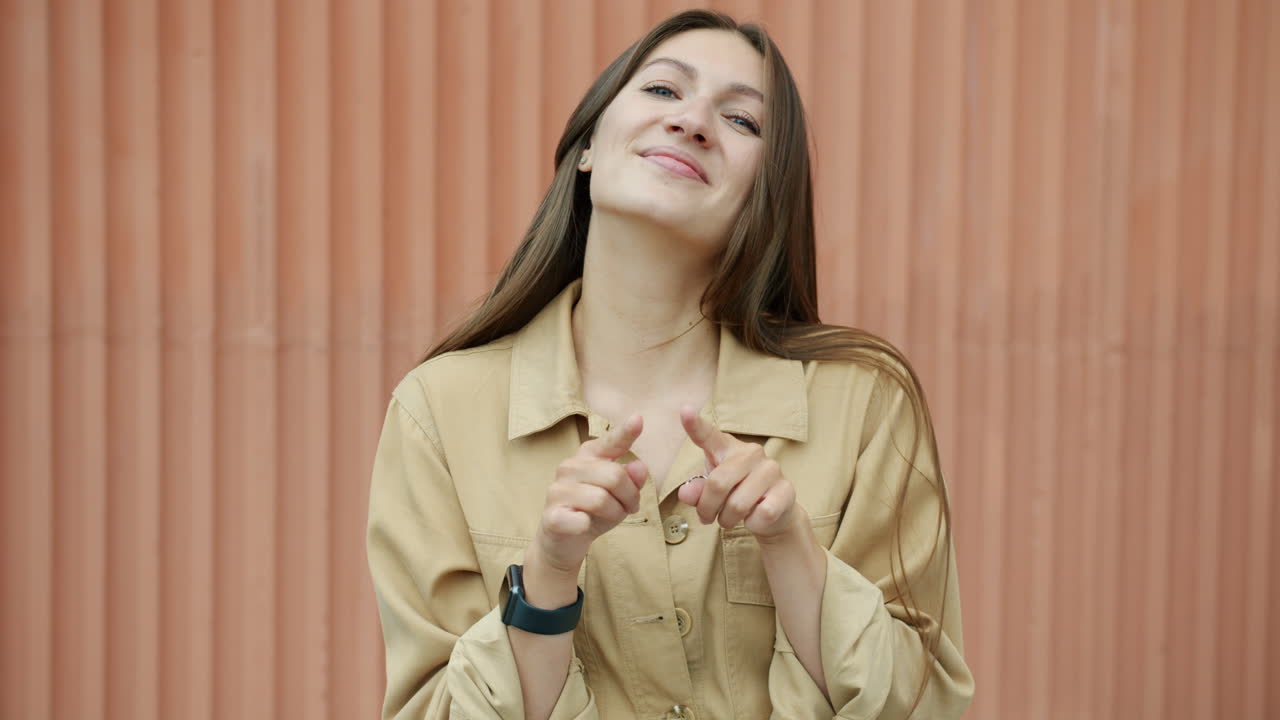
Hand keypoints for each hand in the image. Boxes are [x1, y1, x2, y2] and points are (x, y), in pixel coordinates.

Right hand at [532, 414, 648, 574]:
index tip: (638, 419)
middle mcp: (569, 467)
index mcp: (587, 457)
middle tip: (629, 508)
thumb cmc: (594, 512)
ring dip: (615, 514)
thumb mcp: (619, 495)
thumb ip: (631, 479)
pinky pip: (581, 519)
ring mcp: (558, 490)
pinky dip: (589, 526)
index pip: (609, 442)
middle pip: (615, 476)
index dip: (625, 433)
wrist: (564, 541)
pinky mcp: (552, 516)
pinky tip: (584, 526)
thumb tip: (640, 466)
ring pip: (602, 499)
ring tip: (610, 518)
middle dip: (629, 497)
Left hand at [676, 405, 798, 540]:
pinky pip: (760, 515)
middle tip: (708, 518)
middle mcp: (751, 452)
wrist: (773, 513)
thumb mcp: (711, 493)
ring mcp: (772, 469)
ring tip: (730, 518)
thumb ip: (697, 491)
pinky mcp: (787, 490)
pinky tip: (755, 518)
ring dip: (727, 520)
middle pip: (718, 483)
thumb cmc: (736, 494)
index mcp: (727, 448)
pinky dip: (751, 524)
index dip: (694, 425)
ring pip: (738, 504)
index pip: (708, 435)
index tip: (685, 410)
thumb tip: (686, 493)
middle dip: (708, 508)